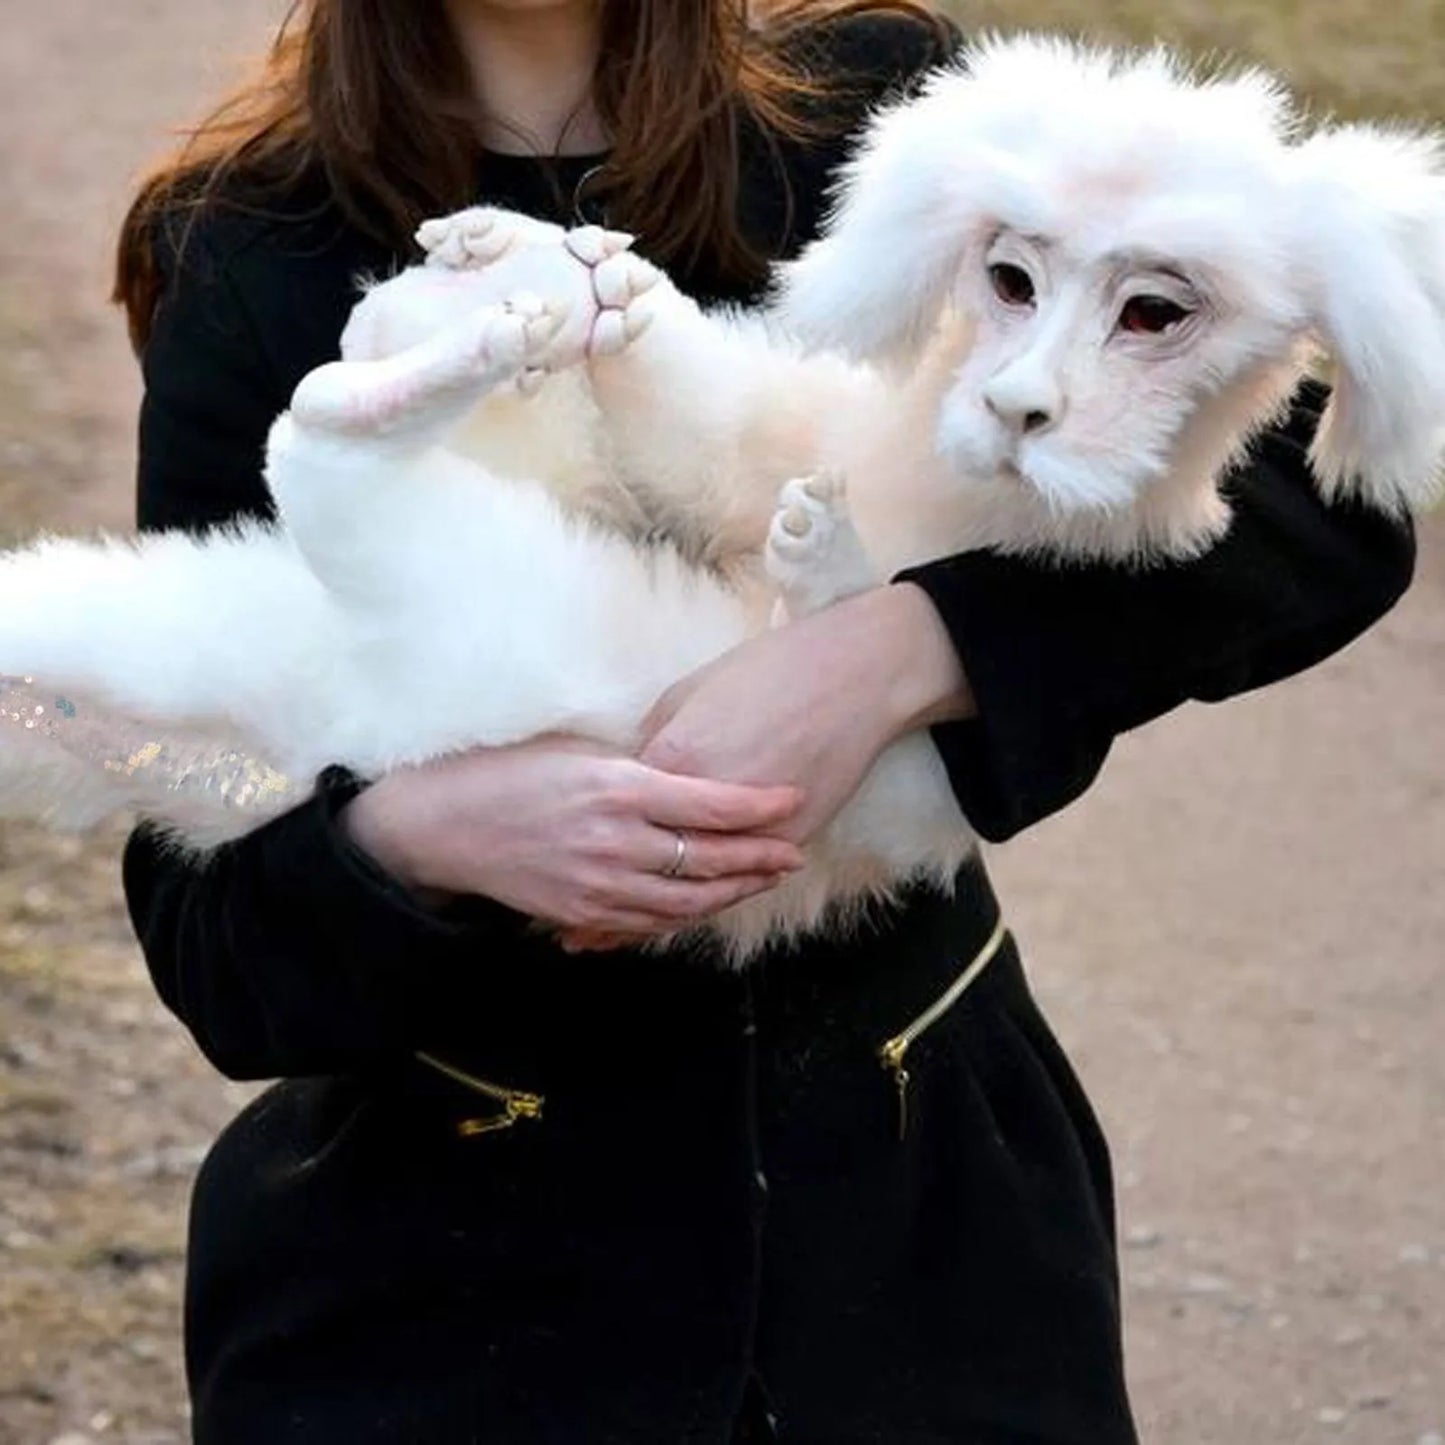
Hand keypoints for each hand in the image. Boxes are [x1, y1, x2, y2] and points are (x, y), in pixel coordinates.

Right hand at [341, 735, 804, 936]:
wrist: (447, 825)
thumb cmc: (514, 772)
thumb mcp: (580, 751)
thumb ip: (639, 769)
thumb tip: (693, 775)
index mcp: (618, 787)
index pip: (710, 803)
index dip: (759, 807)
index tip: (793, 800)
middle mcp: (615, 840)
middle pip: (710, 859)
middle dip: (760, 858)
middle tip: (795, 852)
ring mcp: (599, 884)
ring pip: (687, 899)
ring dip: (732, 891)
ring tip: (764, 879)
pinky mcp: (583, 912)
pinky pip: (650, 922)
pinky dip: (686, 914)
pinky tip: (709, 903)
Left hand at [556, 586, 972, 954]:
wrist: (852, 676)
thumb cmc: (769, 672)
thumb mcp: (690, 695)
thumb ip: (654, 741)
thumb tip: (628, 771)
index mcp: (667, 764)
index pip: (612, 816)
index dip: (581, 840)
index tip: (552, 856)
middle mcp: (699, 808)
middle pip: (638, 869)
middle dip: (598, 900)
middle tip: (568, 923)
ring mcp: (744, 833)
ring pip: (681, 893)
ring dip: (638, 922)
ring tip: (600, 938)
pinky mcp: (784, 842)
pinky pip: (730, 887)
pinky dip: (696, 909)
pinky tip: (668, 924)